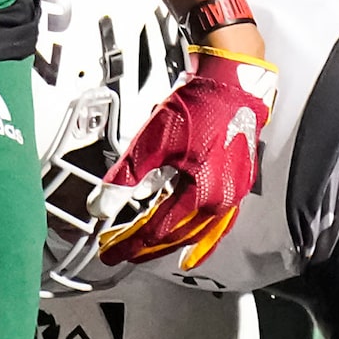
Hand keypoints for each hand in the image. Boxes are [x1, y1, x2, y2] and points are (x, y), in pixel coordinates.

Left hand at [91, 38, 277, 269]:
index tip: (111, 251)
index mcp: (202, 195)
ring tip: (160, 256)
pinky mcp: (239, 181)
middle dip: (148, 247)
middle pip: (179, 236)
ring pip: (202, 232)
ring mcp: (234, 193)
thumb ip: (125, 179)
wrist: (231, 83)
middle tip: (123, 252)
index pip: (158, 231)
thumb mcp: (152, 143)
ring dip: (176, 244)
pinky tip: (196, 236)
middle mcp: (222, 201)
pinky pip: (221, 220)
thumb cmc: (198, 107)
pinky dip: (205, 234)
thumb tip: (99, 207)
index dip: (131, 242)